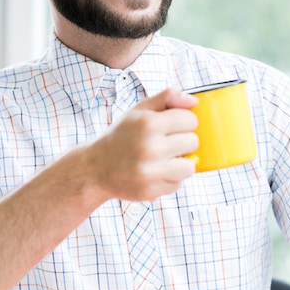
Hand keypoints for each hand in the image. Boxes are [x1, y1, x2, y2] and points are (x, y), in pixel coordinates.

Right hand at [87, 87, 198, 201]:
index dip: (185, 122)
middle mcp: (149, 147)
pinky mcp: (150, 191)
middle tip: (168, 142)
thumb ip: (167, 97)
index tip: (175, 125)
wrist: (95, 168)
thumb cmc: (122, 136)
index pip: (191, 120)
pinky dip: (170, 179)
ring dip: (181, 162)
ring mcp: (149, 172)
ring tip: (165, 158)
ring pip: (189, 167)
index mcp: (148, 123)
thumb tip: (194, 101)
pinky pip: (177, 184)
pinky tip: (155, 172)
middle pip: (193, 142)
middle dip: (184, 141)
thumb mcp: (139, 109)